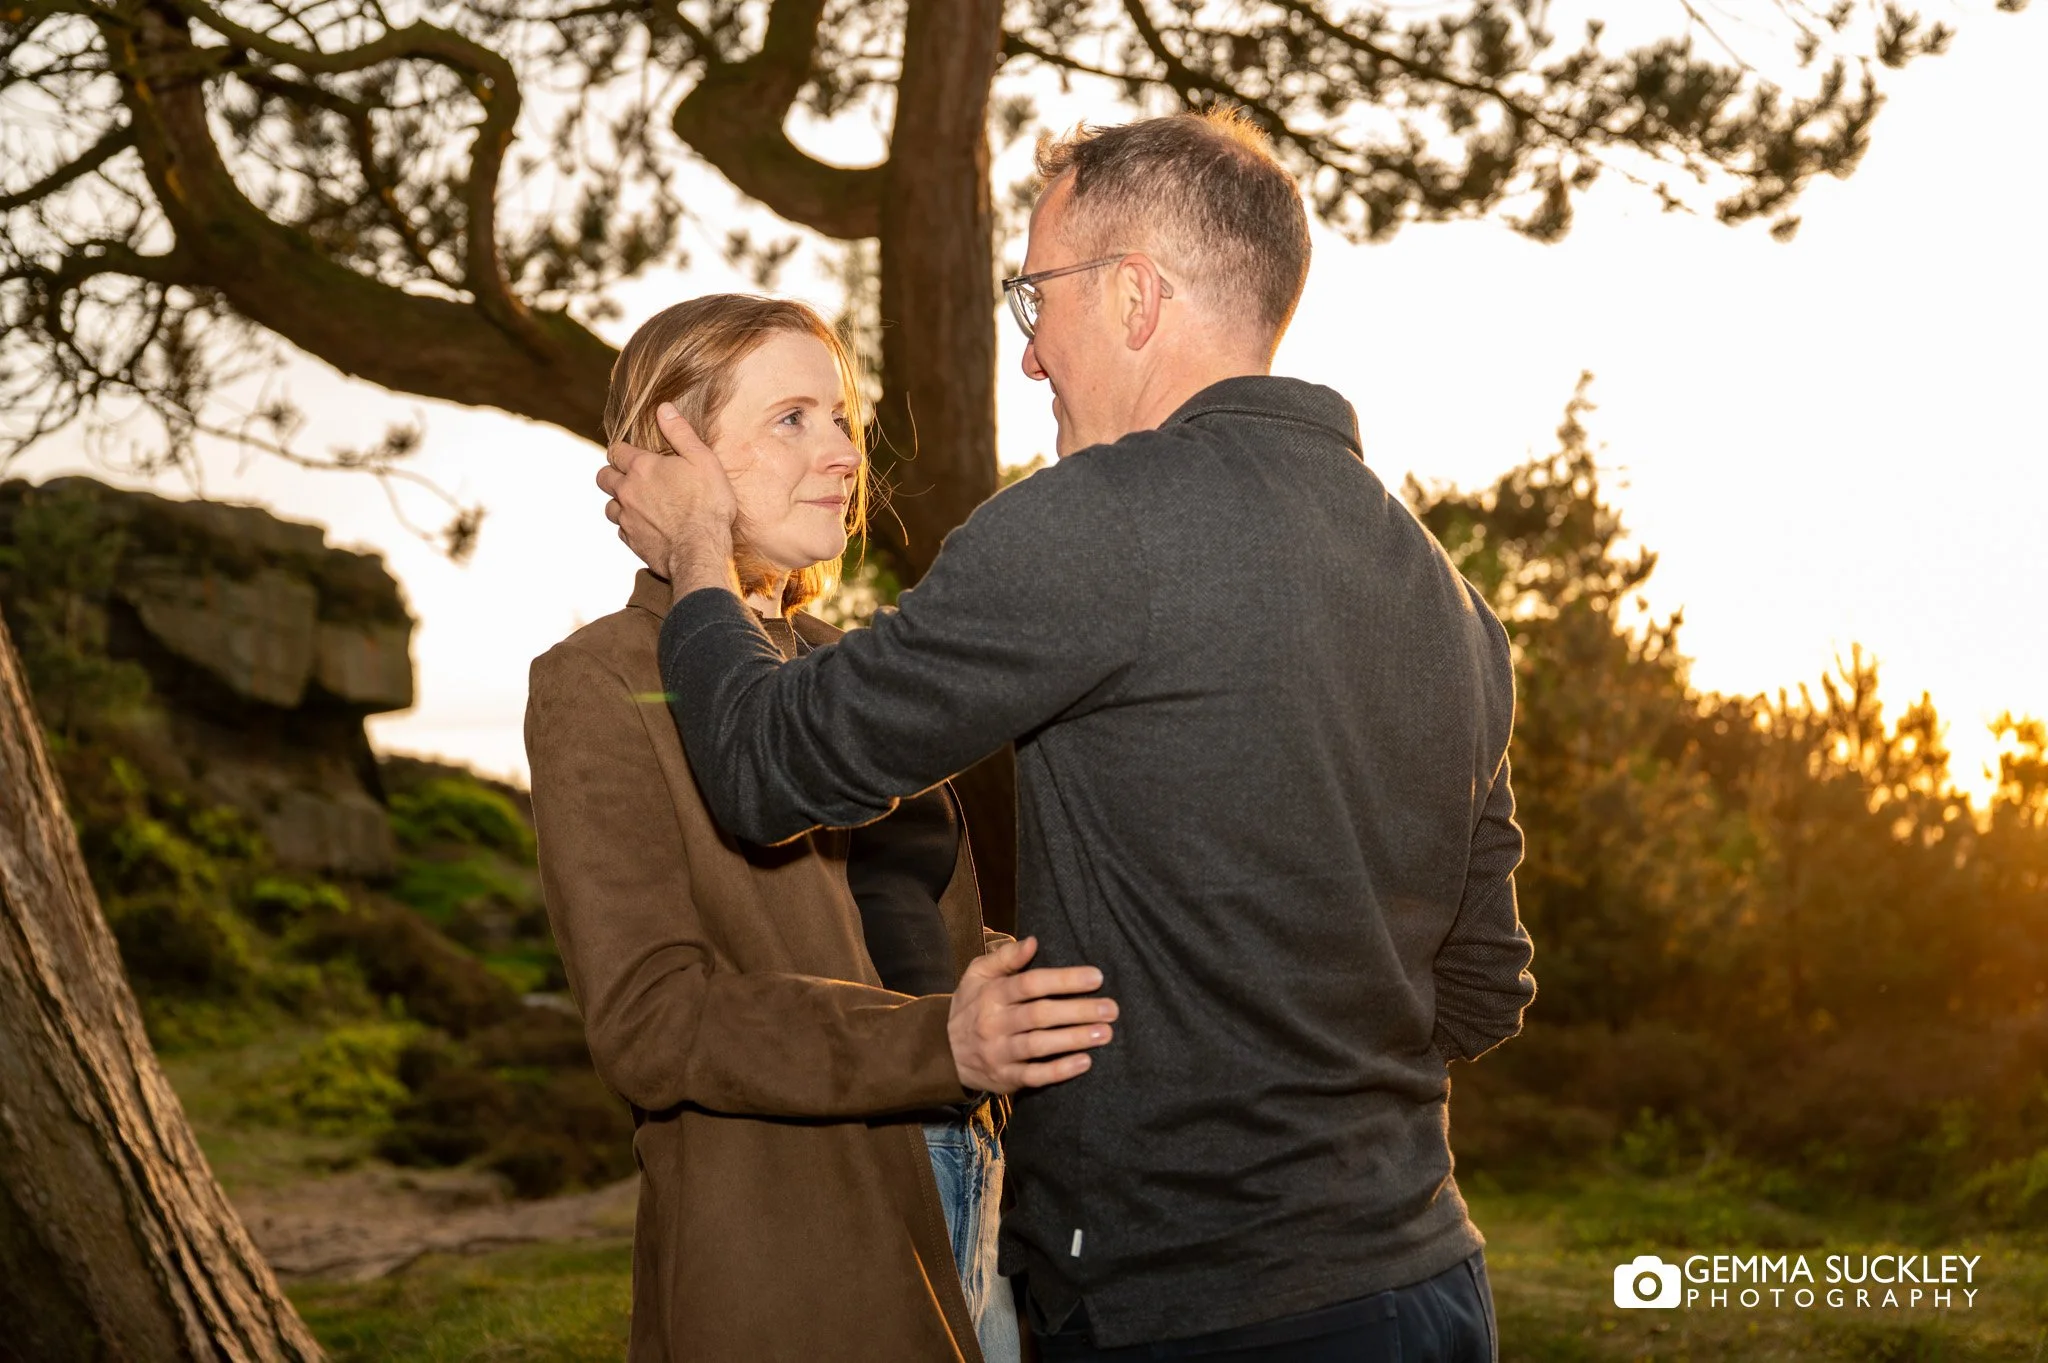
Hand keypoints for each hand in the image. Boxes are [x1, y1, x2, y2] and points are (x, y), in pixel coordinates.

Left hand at [596, 404, 740, 600]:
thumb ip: (680, 433)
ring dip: (619, 502)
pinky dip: (629, 526)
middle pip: (603, 477)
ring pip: (608, 506)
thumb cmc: (708, 504)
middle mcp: (627, 491)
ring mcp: (626, 518)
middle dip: (612, 473)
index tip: (632, 454)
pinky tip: (646, 526)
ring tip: (638, 503)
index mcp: (642, 467)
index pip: (616, 451)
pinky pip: (620, 530)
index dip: (623, 450)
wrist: (701, 551)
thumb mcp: (703, 460)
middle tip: (631, 477)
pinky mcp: (631, 541)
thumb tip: (663, 408)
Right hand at [949, 936, 1117, 1094]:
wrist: (942, 1053)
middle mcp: (994, 1023)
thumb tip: (1033, 941)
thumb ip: (1005, 957)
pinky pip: (1034, 1076)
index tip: (1097, 978)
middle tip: (1111, 1009)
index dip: (1064, 980)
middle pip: (1039, 1015)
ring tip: (1105, 1033)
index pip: (1031, 983)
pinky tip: (1084, 1063)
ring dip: (1074, 1039)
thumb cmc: (971, 1006)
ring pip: (1039, 1046)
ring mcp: (998, 1053)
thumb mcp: (977, 975)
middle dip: (1078, 1011)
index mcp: (991, 994)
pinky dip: (1059, 1071)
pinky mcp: (1004, 1078)